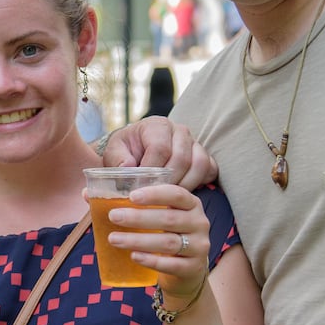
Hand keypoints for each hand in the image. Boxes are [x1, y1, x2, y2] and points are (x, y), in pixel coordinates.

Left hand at [101, 116, 218, 189]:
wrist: (136, 150)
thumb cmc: (125, 151)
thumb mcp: (113, 152)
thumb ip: (117, 159)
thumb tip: (128, 167)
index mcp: (157, 125)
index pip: (160, 148)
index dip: (151, 171)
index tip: (140, 188)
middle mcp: (179, 131)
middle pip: (182, 158)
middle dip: (167, 182)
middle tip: (154, 198)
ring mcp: (194, 143)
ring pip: (199, 164)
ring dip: (185, 185)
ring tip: (168, 200)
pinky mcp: (203, 155)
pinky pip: (210, 169)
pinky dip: (199, 183)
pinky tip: (183, 194)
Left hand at [103, 183, 210, 303]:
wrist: (185, 272)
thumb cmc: (164, 236)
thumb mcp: (153, 218)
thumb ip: (127, 204)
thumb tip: (87, 193)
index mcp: (190, 204)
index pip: (175, 193)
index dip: (154, 194)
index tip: (131, 196)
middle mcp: (199, 223)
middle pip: (168, 218)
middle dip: (138, 217)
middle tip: (113, 216)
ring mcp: (199, 246)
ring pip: (167, 243)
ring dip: (138, 240)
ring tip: (113, 239)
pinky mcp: (193, 268)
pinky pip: (171, 264)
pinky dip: (151, 260)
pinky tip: (133, 256)